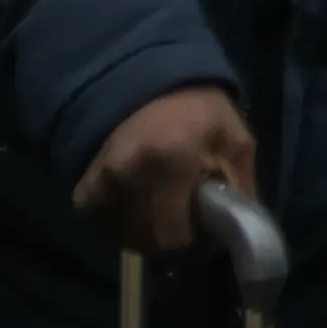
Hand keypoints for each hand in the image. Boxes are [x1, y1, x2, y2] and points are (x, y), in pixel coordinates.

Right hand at [74, 84, 258, 256]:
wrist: (151, 81)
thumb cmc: (201, 112)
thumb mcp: (235, 140)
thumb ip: (241, 186)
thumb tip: (236, 232)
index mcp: (173, 159)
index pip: (173, 233)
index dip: (192, 246)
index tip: (205, 240)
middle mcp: (130, 172)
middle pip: (146, 240)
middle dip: (170, 242)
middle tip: (186, 230)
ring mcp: (102, 178)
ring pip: (122, 236)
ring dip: (145, 235)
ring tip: (165, 216)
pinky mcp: (85, 182)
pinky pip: (100, 222)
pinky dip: (120, 223)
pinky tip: (139, 208)